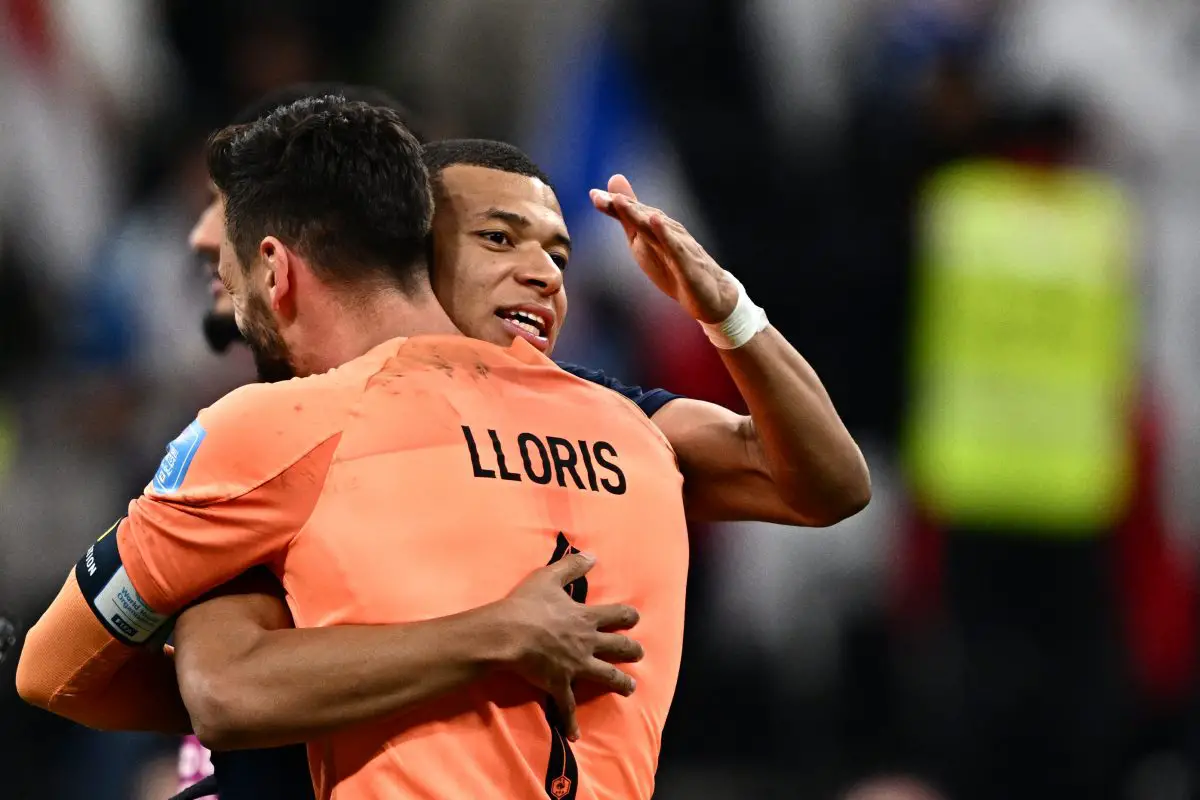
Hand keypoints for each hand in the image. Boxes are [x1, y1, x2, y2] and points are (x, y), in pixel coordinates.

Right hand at [494, 552, 642, 740]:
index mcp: (585, 618)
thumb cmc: (527, 605)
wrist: (509, 635)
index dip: (628, 617)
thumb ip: (572, 566)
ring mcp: (575, 666)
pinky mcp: (559, 684)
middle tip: (639, 653)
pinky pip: (567, 707)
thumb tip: (592, 555)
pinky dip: (571, 722)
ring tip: (630, 688)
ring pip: (605, 676)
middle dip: (631, 650)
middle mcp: (587, 643)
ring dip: (619, 683)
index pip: (616, 615)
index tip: (635, 618)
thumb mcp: (549, 577)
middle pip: (618, 648)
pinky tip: (575, 735)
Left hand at [590, 174, 737, 323]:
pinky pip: (677, 249)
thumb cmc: (676, 269)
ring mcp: (680, 248)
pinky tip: (655, 223)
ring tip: (622, 202)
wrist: (712, 296)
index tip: (593, 195)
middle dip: (624, 207)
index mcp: (656, 231)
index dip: (614, 205)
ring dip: (640, 215)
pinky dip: (666, 235)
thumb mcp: (647, 246)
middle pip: (644, 217)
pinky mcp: (689, 266)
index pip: (634, 215)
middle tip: (604, 197)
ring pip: (658, 229)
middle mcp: (668, 233)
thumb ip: (630, 221)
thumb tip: (615, 197)